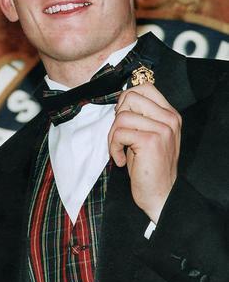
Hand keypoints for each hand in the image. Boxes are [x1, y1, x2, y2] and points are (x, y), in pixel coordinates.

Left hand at [108, 83, 180, 222]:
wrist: (160, 194)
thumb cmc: (149, 166)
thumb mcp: (147, 135)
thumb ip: (140, 116)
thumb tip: (120, 100)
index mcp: (170, 115)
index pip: (144, 88)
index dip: (126, 100)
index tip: (123, 119)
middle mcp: (169, 119)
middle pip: (130, 97)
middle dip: (117, 117)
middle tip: (120, 137)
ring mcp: (162, 129)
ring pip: (121, 116)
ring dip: (113, 136)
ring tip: (120, 150)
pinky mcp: (150, 141)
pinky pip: (118, 133)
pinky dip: (113, 148)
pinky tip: (121, 160)